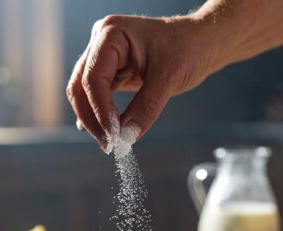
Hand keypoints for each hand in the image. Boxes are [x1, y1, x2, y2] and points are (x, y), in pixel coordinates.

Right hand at [67, 15, 218, 152]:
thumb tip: (127, 136)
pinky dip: (102, 115)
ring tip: (109, 142)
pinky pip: (98, 96)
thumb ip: (147, 107)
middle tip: (108, 144)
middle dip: (91, 117)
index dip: (100, 109)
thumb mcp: (169, 77)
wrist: (202, 43)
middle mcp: (102, 42)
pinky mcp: (112, 71)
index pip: (93, 77)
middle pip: (80, 86)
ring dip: (94, 119)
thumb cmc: (189, 48)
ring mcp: (105, 57)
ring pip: (85, 93)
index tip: (113, 134)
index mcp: (111, 34)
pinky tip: (107, 132)